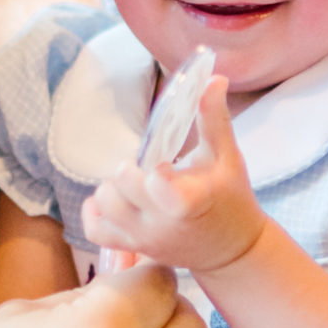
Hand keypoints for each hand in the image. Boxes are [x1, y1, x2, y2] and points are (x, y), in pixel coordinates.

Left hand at [81, 78, 265, 275]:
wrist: (232, 250)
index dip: (154, 172)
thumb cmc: (231, 198)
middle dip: (128, 171)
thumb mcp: (227, 157)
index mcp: (189, 201)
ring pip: (104, 207)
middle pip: (119, 190)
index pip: (156, 187)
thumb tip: (213, 77)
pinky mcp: (133, 248)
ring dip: (112, 188)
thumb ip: (214, 117)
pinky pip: (96, 232)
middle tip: (146, 169)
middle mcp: (161, 223)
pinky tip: (113, 198)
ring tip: (133, 184)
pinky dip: (95, 213)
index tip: (167, 165)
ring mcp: (144, 238)